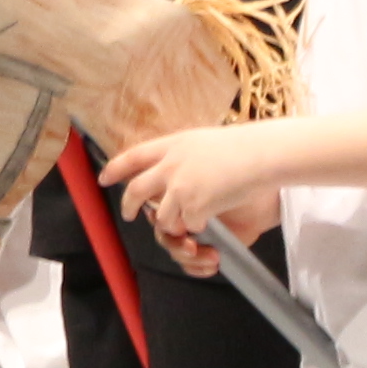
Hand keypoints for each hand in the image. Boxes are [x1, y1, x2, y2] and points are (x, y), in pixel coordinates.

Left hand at [105, 126, 277, 265]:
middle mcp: (169, 166)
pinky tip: (214, 216)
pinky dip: (200, 226)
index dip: (115, 169)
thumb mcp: (202, 141)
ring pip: (162, 216)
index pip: (132, 156)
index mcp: (171, 146)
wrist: (262, 154)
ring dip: (174, 222)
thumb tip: (169, 166)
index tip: (104, 178)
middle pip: (136, 191)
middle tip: (130, 216)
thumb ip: (182, 154)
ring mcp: (179, 188)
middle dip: (129, 207)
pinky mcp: (193, 206)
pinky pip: (189, 225)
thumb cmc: (242, 146)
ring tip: (189, 219)